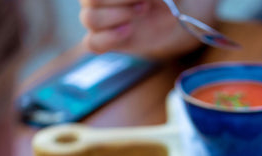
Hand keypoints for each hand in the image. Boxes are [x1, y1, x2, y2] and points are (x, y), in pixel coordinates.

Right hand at [79, 0, 217, 58]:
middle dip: (119, 2)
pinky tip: (127, 32)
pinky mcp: (105, 41)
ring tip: (138, 15)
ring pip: (89, 19)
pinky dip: (108, 40)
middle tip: (144, 5)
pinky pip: (92, 44)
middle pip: (89, 1)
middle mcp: (97, 0)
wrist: (173, 17)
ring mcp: (99, 19)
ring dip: (115, 17)